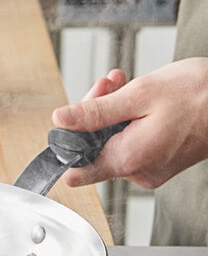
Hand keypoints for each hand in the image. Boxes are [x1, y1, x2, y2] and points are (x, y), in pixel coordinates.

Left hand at [51, 58, 207, 188]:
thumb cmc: (200, 96)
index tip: (66, 126)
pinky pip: (130, 143)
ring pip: (112, 141)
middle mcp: (137, 171)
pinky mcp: (158, 161)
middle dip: (94, 114)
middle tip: (106, 84)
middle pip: (94, 148)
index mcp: (128, 159)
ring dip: (111, 112)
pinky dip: (127, 121)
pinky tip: (135, 100)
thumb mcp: (139, 95)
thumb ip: (95, 112)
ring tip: (122, 85)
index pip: (77, 171)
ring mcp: (149, 169)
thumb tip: (61, 120)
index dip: (67, 146)